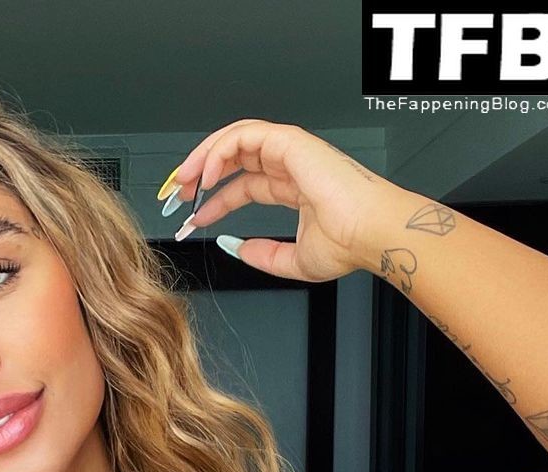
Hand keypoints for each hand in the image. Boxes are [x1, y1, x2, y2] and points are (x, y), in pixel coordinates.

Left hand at [164, 119, 405, 281]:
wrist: (370, 234)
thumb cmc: (348, 244)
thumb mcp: (292, 260)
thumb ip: (262, 254)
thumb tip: (236, 248)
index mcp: (293, 187)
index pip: (243, 185)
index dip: (214, 200)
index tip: (194, 217)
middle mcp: (290, 165)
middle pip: (234, 157)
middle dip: (201, 172)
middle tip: (177, 193)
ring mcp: (290, 151)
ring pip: (235, 139)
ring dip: (204, 157)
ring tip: (184, 181)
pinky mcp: (290, 142)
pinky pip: (244, 135)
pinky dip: (220, 150)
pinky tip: (206, 175)